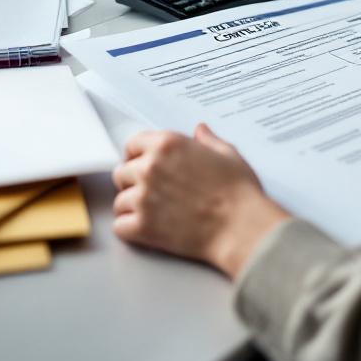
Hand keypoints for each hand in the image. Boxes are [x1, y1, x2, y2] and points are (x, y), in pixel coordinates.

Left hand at [111, 123, 290, 278]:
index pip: (133, 144)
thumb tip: (200, 130)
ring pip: (119, 201)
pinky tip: (147, 229)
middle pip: (121, 172)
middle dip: (133, 182)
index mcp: (168, 144)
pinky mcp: (142, 226)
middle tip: (151, 192)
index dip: (138, 155)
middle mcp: (150, 167)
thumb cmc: (238, 191)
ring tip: (153, 213)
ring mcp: (143, 197)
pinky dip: (130, 229)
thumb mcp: (227, 154)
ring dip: (132, 207)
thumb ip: (208, 140)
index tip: (144, 164)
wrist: (241, 226)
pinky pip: (119, 226)